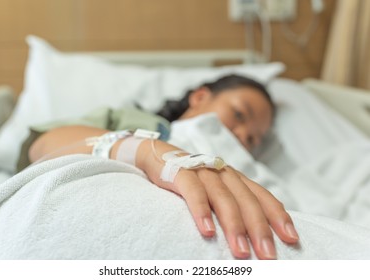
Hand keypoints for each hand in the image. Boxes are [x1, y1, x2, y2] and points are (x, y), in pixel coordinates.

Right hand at [137, 140, 298, 259]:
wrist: (161, 156)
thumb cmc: (194, 180)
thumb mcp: (218, 190)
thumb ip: (235, 205)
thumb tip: (254, 235)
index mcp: (236, 179)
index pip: (263, 197)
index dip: (279, 217)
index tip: (292, 239)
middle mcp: (224, 173)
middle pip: (247, 201)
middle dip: (260, 229)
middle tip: (268, 256)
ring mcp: (204, 172)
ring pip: (224, 198)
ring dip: (234, 226)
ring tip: (242, 252)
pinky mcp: (182, 173)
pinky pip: (194, 192)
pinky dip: (202, 210)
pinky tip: (208, 231)